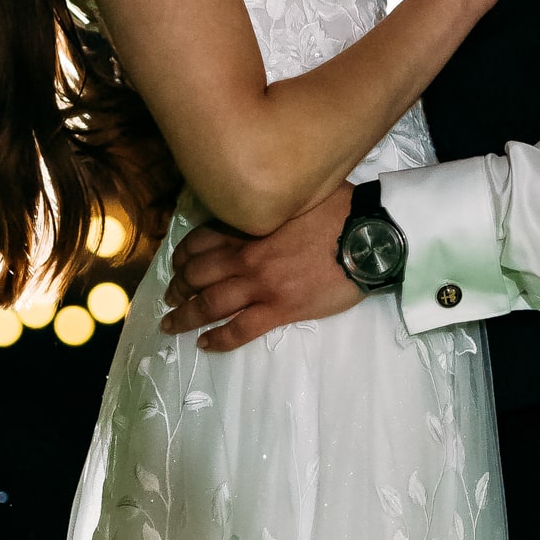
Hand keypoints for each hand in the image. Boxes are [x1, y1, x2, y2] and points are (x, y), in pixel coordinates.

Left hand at [160, 182, 360, 350]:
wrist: (369, 237)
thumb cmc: (342, 209)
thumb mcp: (301, 194)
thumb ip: (276, 202)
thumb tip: (269, 198)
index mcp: (253, 227)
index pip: (204, 239)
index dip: (185, 253)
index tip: (178, 262)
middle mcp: (249, 257)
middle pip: (199, 274)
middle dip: (179, 285)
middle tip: (170, 295)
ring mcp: (263, 286)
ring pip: (210, 304)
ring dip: (185, 315)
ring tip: (172, 324)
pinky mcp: (281, 309)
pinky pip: (240, 329)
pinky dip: (219, 338)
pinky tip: (204, 344)